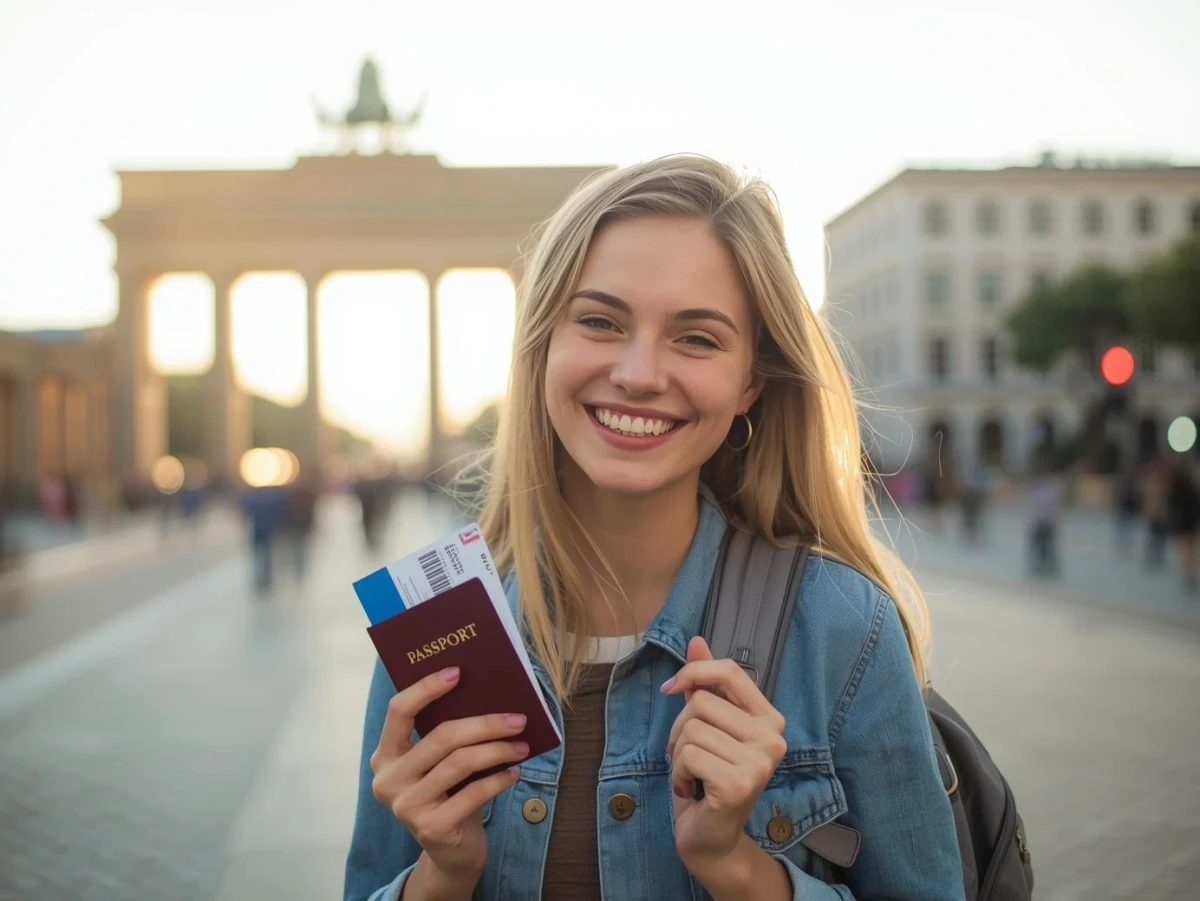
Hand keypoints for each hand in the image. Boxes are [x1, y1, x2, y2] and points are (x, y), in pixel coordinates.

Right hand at [370, 666, 529, 883]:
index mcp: (385, 756)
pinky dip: (499, 779)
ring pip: (460, 762)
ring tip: (521, 745)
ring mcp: (406, 806)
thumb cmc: (450, 796)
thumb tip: (488, 696)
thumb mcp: (441, 764)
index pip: (399, 711)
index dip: (426, 688)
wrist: (451, 854)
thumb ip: (448, 737)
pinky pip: (473, 793)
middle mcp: (388, 780)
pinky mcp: (430, 828)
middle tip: (518, 718)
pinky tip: (514, 771)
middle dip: (485, 723)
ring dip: (498, 750)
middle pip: (442, 736)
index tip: (458, 672)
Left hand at [661, 637, 787, 866]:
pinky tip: (691, 790)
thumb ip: (705, 684)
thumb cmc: (707, 778)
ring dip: (677, 754)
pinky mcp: (740, 784)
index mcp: (769, 718)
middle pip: (701, 702)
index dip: (694, 672)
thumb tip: (696, 641)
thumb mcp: (705, 725)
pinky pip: (688, 755)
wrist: (711, 837)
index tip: (672, 688)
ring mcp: (760, 762)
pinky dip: (677, 773)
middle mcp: (773, 738)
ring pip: (691, 729)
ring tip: (691, 774)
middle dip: (680, 728)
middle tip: (688, 756)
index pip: (729, 671)